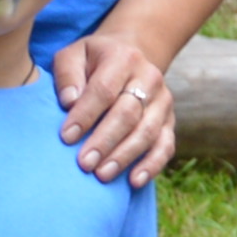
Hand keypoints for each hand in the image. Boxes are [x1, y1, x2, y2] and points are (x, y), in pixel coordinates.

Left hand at [49, 31, 178, 187]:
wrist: (129, 55)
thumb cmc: (93, 61)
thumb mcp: (74, 55)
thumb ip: (67, 74)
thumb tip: (69, 101)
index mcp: (123, 58)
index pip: (104, 89)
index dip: (86, 114)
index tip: (66, 137)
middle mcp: (149, 77)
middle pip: (128, 113)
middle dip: (105, 140)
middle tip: (84, 164)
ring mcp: (163, 100)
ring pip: (148, 131)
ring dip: (124, 156)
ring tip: (101, 175)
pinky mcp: (170, 121)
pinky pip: (166, 145)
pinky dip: (152, 165)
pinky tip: (134, 181)